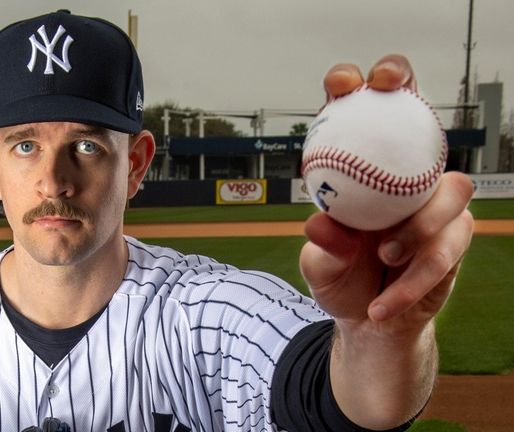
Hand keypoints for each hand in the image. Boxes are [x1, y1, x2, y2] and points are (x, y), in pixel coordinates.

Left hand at [302, 54, 473, 330]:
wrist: (366, 317)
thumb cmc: (340, 275)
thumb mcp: (319, 264)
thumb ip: (323, 245)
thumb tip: (321, 224)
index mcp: (363, 170)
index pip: (364, 114)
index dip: (358, 86)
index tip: (342, 84)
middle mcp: (404, 175)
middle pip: (421, 121)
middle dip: (408, 94)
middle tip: (389, 93)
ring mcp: (436, 203)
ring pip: (450, 191)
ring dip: (418, 224)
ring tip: (385, 254)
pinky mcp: (457, 237)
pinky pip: (447, 250)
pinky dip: (411, 281)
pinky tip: (381, 305)